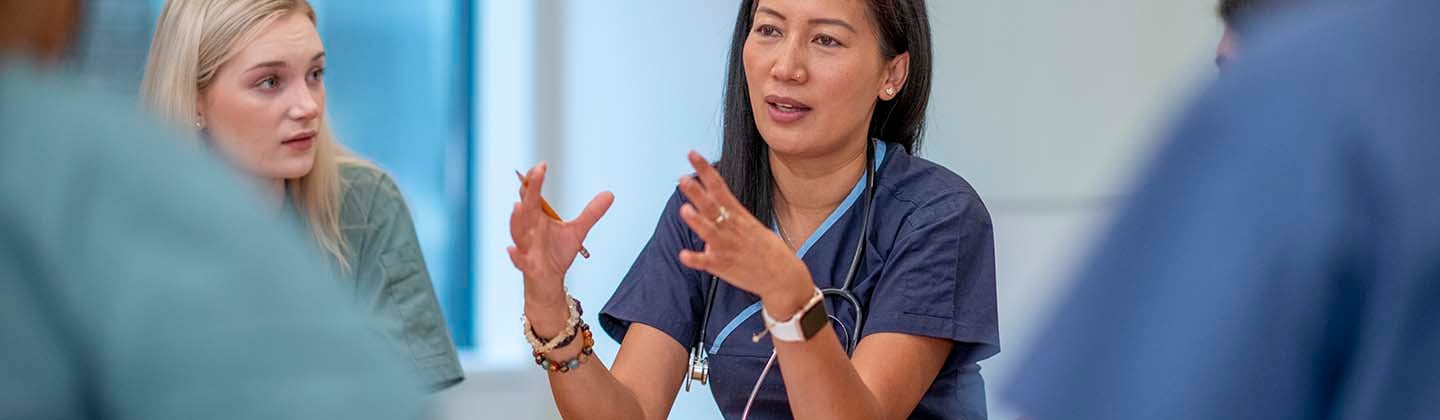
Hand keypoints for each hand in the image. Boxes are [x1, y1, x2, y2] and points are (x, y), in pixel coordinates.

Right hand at [507, 162, 613, 306]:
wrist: (549, 281)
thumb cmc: (556, 254)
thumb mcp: (577, 231)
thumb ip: (591, 213)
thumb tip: (610, 194)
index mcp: (537, 218)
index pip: (532, 195)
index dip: (534, 180)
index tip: (542, 166)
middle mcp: (529, 229)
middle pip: (526, 207)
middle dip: (529, 190)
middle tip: (535, 173)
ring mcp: (526, 246)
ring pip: (518, 231)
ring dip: (517, 219)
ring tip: (519, 205)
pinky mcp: (528, 265)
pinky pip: (519, 259)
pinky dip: (515, 255)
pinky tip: (511, 249)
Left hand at [675, 151, 809, 302]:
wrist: (783, 277)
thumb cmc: (766, 249)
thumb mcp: (751, 226)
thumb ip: (727, 218)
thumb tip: (709, 211)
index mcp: (738, 214)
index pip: (719, 186)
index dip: (705, 170)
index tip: (692, 154)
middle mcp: (731, 228)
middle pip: (711, 206)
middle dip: (697, 192)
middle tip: (683, 178)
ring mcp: (726, 246)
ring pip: (708, 231)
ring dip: (697, 221)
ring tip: (684, 209)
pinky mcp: (722, 266)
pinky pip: (705, 262)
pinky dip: (695, 258)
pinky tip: (683, 254)